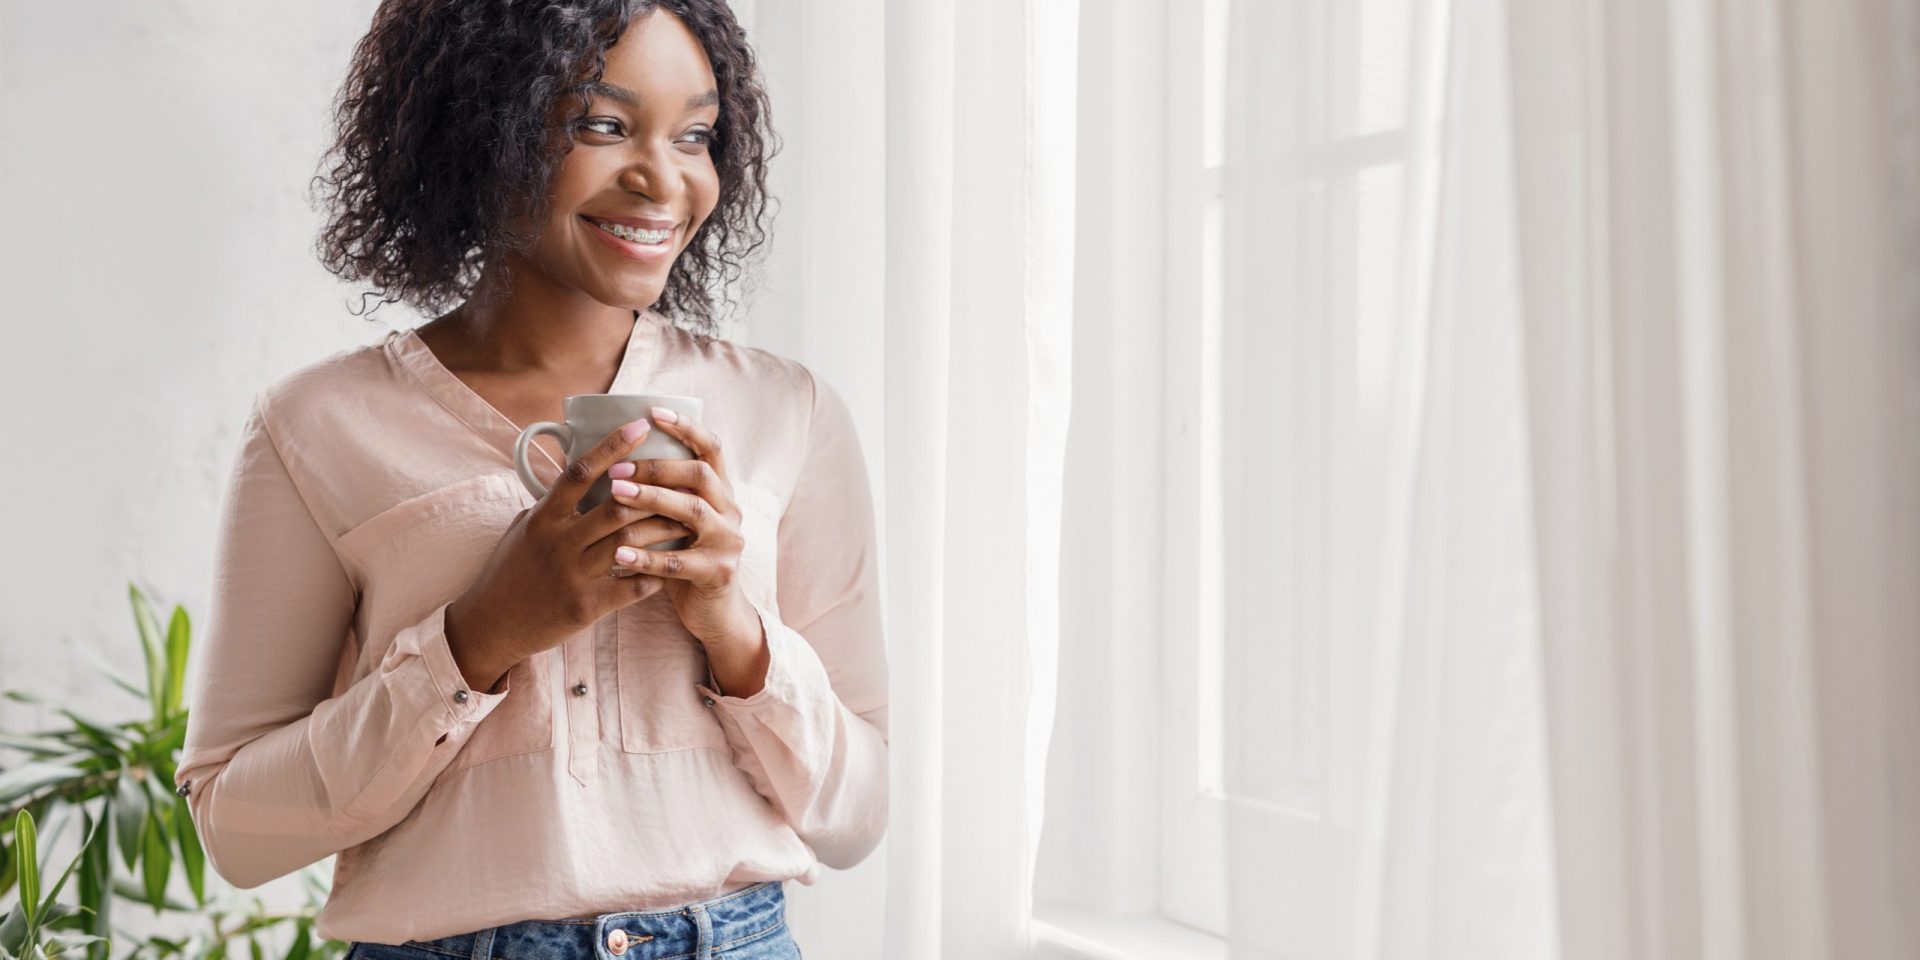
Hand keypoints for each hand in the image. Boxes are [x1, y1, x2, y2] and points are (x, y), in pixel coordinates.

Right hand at [444, 416, 679, 689]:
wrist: (491, 625)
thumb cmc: (510, 571)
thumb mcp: (523, 528)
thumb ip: (553, 503)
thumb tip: (581, 471)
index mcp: (542, 517)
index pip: (580, 471)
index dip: (613, 446)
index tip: (642, 425)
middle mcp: (557, 542)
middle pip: (616, 506)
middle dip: (655, 492)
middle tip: (684, 480)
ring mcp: (572, 575)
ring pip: (630, 542)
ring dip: (664, 529)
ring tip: (688, 519)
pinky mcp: (586, 606)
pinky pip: (633, 584)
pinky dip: (656, 572)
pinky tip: (674, 563)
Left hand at [600, 406, 761, 647]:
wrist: (713, 613)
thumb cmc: (683, 558)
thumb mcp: (678, 521)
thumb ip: (663, 492)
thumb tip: (612, 457)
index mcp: (721, 493)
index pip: (712, 448)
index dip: (686, 427)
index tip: (653, 413)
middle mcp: (730, 511)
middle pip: (699, 475)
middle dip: (657, 467)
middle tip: (617, 469)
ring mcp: (728, 542)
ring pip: (692, 511)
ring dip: (651, 500)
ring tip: (615, 496)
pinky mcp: (717, 573)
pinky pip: (679, 562)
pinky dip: (647, 557)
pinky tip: (618, 555)